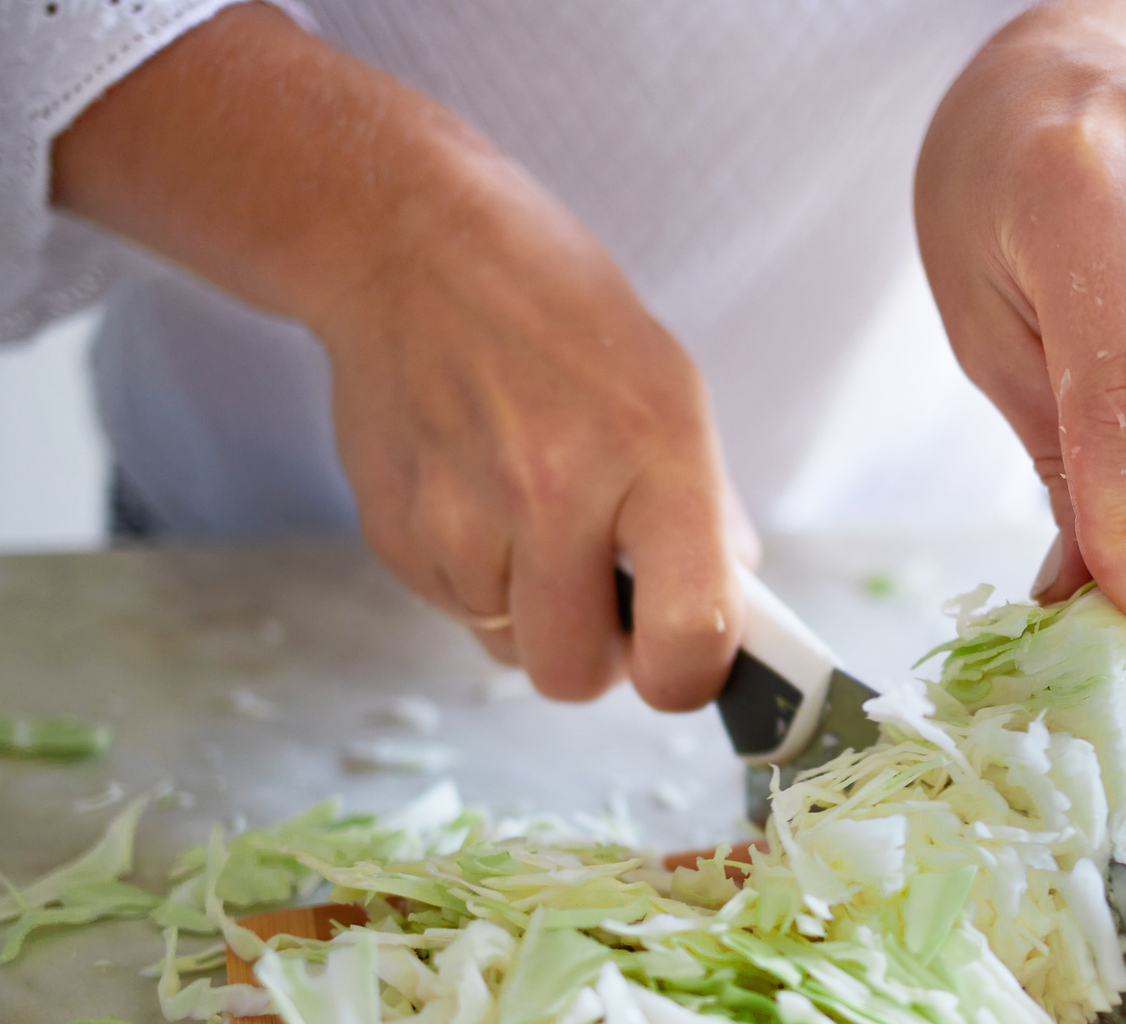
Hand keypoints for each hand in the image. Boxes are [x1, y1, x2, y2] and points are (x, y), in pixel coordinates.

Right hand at [54, 4, 748, 707]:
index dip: (689, 675)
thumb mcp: (671, 389)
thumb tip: (731, 616)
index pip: (688, 639)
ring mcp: (462, 516)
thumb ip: (705, 511)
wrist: (410, 245)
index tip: (682, 659)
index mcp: (654, 455)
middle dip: (593, 657)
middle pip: (574, 676)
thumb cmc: (558, 315)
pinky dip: (474, 576)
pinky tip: (475, 494)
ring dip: (528, 609)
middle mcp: (554, 492)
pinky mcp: (395, 530)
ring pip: (508, 648)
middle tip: (601, 597)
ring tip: (528, 515)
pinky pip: (452, 609)